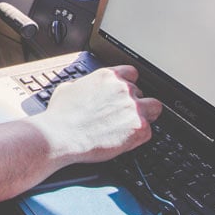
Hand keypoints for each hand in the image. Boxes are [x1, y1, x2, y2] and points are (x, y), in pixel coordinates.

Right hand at [29, 65, 161, 164]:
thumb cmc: (60, 115)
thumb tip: (85, 87)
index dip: (128, 85)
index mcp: (108, 76)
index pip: (132, 73)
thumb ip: (85, 84)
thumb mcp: (68, 88)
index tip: (125, 94)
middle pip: (141, 93)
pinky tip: (126, 140)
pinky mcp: (139, 128)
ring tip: (130, 127)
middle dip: (133, 104)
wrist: (60, 136)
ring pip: (154, 108)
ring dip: (145, 116)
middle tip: (121, 116)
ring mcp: (133, 108)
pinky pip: (149, 131)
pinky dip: (139, 137)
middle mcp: (123, 89)